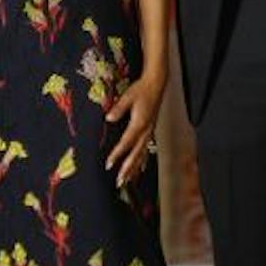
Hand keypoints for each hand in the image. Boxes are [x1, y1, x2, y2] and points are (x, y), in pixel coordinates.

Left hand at [103, 71, 164, 186]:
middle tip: (119, 182)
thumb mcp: (128, 96)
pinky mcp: (150, 130)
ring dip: (134, 168)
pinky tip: (140, 169)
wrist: (156, 84)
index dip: (117, 154)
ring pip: (142, 154)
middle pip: (136, 154)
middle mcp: (146, 130)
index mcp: (140, 123)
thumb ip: (119, 108)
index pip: (126, 142)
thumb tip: (109, 118)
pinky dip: (142, 161)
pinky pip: (146, 150)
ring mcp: (149, 131)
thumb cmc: (141, 89)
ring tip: (127, 181)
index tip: (109, 164)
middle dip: (127, 169)